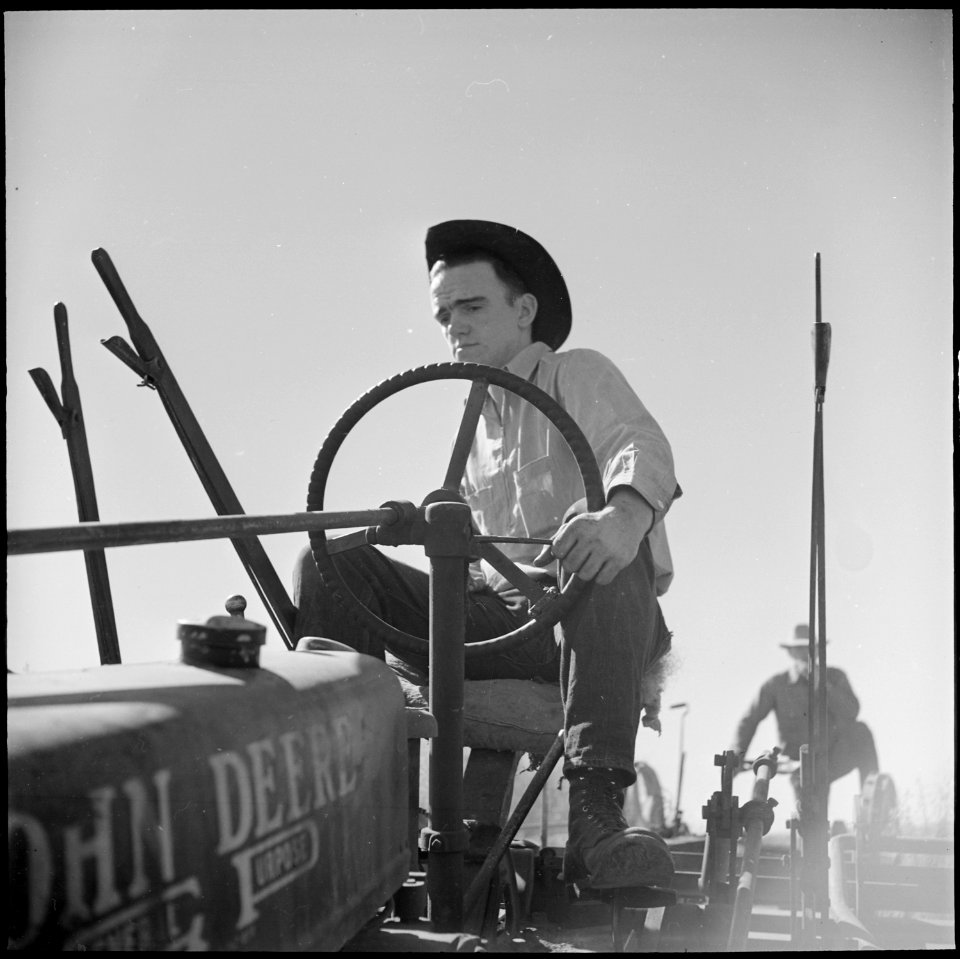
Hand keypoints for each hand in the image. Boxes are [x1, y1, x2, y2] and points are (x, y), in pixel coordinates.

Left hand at [532, 488, 653, 584]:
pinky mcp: (619, 560)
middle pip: (570, 566)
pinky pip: (601, 580)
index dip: (562, 554)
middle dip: (574, 564)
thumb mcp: (572, 529)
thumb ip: (552, 546)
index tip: (570, 548)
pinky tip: (604, 565)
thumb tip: (536, 563)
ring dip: (586, 572)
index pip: (557, 552)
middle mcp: (591, 537)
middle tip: (583, 556)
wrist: (625, 519)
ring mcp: (606, 549)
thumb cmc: (592, 527)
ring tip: (592, 562)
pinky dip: (600, 577)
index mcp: (577, 526)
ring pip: (584, 576)